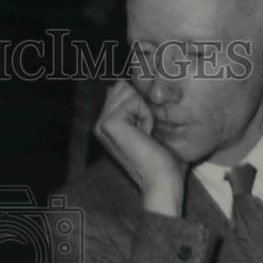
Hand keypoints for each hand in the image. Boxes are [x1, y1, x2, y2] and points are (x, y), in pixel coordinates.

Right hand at [94, 80, 185, 215]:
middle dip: (142, 104)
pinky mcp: (109, 124)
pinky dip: (146, 115)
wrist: (162, 180)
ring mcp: (102, 124)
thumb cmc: (162, 157)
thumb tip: (134, 82)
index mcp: (106, 123)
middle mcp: (100, 123)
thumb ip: (140, 104)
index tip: (147, 130)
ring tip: (146, 133)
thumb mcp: (150, 124)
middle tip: (147, 132)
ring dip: (145, 110)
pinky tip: (145, 134)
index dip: (141, 102)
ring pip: (129, 91)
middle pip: (124, 86)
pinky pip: (134, 100)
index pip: (122, 88)